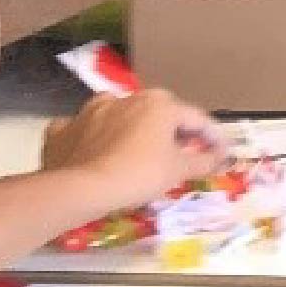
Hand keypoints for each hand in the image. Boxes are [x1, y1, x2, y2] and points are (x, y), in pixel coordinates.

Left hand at [39, 87, 229, 215]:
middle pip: (157, 114)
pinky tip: (92, 153)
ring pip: (118, 117)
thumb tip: (220, 157)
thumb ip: (202, 161)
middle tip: (179, 154)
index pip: (196, 119)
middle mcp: (126, 98)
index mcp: (159, 104)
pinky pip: (83, 130)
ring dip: (129, 131)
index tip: (221, 153)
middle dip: (170, 132)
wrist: (81, 188)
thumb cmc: (138, 175)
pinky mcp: (64, 128)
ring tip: (133, 153)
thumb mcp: (177, 171)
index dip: (212, 138)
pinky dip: (90, 139)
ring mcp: (91, 110)